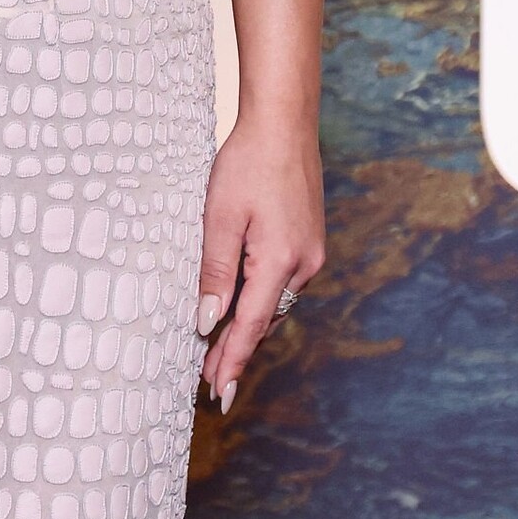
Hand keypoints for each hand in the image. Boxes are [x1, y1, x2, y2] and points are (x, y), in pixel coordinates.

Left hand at [195, 113, 325, 412]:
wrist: (284, 124)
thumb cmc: (247, 163)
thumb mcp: (219, 216)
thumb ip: (214, 271)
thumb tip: (207, 321)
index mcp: (280, 261)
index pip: (249, 326)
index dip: (231, 361)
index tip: (218, 394)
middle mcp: (303, 265)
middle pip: (265, 320)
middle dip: (238, 350)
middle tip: (211, 381)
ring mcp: (311, 253)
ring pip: (275, 303)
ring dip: (250, 327)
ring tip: (221, 351)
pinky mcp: (310, 241)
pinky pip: (283, 284)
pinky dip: (262, 300)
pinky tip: (244, 305)